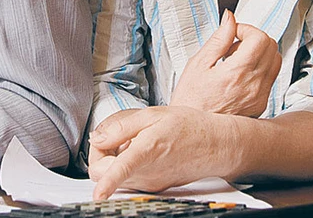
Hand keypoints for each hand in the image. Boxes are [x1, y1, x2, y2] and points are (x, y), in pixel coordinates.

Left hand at [88, 107, 240, 199]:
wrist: (215, 145)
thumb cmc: (188, 127)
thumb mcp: (152, 115)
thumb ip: (121, 126)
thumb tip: (97, 138)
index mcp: (147, 151)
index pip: (122, 169)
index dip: (108, 184)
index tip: (98, 196)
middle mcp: (147, 173)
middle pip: (104, 172)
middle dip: (98, 155)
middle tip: (110, 136)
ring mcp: (149, 183)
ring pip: (114, 176)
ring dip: (111, 159)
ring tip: (130, 140)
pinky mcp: (152, 187)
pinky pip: (128, 178)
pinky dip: (125, 165)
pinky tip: (139, 149)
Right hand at [170, 10, 280, 116]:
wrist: (194, 132)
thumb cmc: (190, 100)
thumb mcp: (198, 64)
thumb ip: (219, 39)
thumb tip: (230, 19)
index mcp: (237, 73)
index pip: (260, 38)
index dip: (246, 29)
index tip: (233, 33)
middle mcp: (254, 86)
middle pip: (271, 46)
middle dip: (253, 38)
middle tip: (233, 45)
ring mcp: (260, 97)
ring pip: (275, 61)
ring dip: (259, 53)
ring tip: (236, 60)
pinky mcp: (261, 104)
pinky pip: (270, 77)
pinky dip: (259, 68)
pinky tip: (238, 74)